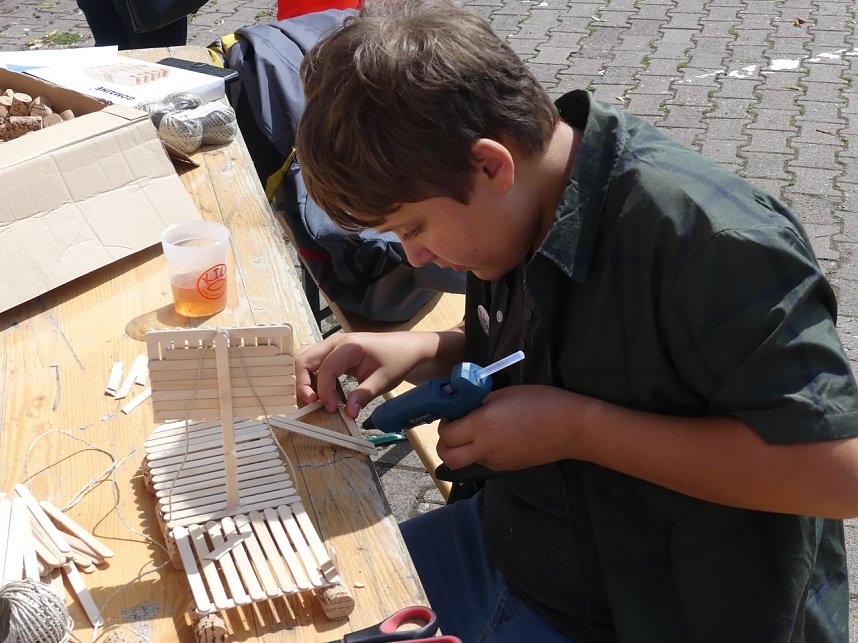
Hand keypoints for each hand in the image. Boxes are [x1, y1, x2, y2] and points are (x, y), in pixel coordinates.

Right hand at [295, 331, 437, 416]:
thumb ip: (364, 395)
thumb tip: (348, 413)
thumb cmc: (398, 360)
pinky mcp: (333, 352)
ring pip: (304, 359)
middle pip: (304, 359)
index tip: (331, 409)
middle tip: (312, 404)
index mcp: (349, 346)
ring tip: (313, 400)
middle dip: (302, 383)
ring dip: (303, 380)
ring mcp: (332, 345)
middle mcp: (335, 342)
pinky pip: (312, 362)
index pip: (324, 369)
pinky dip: (309, 377)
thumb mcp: (384, 380)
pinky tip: (318, 393)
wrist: (408, 349)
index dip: (324, 391)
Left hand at [436, 385, 584, 471]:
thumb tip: (463, 406)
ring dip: (462, 449)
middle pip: (448, 457)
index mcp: (482, 425)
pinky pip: (483, 462)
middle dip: (445, 444)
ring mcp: (496, 461)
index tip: (454, 413)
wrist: (572, 428)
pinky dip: (480, 452)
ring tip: (476, 432)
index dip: (445, 423)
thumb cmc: (542, 402)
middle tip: (456, 428)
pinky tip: (495, 438)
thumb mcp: (506, 393)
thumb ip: (480, 401)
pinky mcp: (507, 468)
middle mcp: (485, 448)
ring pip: (465, 462)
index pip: (447, 434)